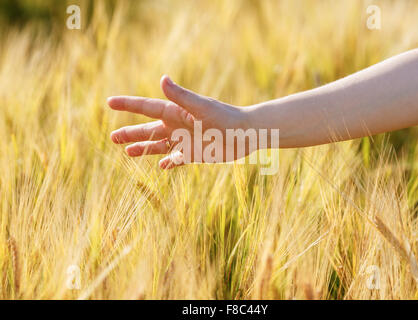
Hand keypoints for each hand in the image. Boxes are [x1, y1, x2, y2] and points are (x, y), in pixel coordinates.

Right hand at [108, 75, 251, 168]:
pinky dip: (168, 163)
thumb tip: (162, 78)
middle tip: (112, 137)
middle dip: (130, 132)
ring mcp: (184, 141)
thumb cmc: (225, 117)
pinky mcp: (194, 154)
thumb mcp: (202, 107)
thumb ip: (181, 96)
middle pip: (148, 129)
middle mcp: (177, 126)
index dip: (128, 105)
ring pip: (158, 145)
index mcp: (176, 112)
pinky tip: (160, 166)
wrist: (246, 133)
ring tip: (126, 152)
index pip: (146, 107)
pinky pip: (176, 159)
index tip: (109, 102)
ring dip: (143, 148)